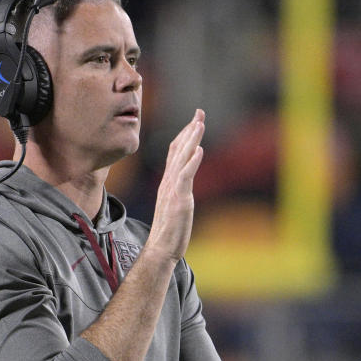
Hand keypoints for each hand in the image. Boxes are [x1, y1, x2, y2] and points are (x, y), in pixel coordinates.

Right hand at [146, 109, 204, 263]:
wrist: (161, 248)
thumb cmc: (169, 230)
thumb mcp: (175, 205)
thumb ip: (178, 191)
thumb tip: (184, 184)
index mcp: (169, 182)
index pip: (176, 152)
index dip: (185, 135)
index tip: (194, 120)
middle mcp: (169, 181)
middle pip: (179, 150)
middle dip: (190, 130)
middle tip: (199, 113)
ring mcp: (173, 190)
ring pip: (182, 159)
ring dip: (191, 140)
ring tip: (199, 123)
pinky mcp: (179, 199)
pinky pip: (185, 177)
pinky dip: (192, 162)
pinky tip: (199, 150)